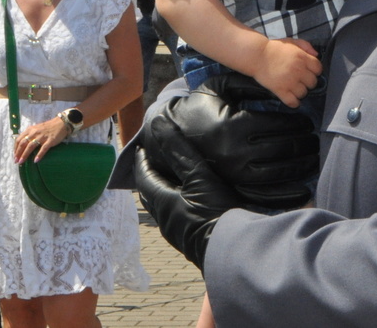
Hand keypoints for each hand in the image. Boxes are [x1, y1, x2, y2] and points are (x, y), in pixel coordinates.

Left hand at [14, 118, 71, 163]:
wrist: (61, 123)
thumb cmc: (48, 128)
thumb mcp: (36, 129)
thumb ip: (29, 135)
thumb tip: (21, 146)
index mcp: (30, 130)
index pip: (19, 139)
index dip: (15, 148)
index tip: (14, 155)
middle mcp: (35, 132)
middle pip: (23, 143)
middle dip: (18, 153)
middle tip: (16, 161)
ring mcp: (42, 136)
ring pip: (31, 146)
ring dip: (25, 155)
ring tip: (21, 162)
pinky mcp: (50, 140)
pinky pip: (43, 148)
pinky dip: (39, 155)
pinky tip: (35, 160)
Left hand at [135, 105, 246, 268]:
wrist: (235, 252)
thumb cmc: (215, 213)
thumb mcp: (198, 177)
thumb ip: (178, 151)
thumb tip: (156, 124)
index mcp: (162, 203)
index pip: (144, 178)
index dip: (142, 161)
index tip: (142, 147)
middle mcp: (166, 220)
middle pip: (150, 194)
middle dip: (149, 176)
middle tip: (153, 160)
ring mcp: (178, 233)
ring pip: (163, 207)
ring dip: (163, 191)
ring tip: (172, 178)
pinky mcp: (192, 240)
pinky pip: (178, 216)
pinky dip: (177, 203)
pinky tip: (191, 201)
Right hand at [171, 73, 317, 208]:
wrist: (172, 135)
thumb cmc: (200, 107)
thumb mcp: (220, 87)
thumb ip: (250, 84)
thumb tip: (278, 88)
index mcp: (234, 127)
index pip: (276, 125)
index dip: (297, 124)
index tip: (308, 122)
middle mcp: (236, 153)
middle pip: (282, 149)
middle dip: (304, 144)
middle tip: (315, 139)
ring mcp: (236, 174)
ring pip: (279, 172)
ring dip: (301, 166)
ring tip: (313, 157)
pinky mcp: (235, 188)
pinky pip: (266, 195)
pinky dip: (288, 194)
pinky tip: (304, 188)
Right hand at [253, 38, 321, 107]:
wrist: (257, 55)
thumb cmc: (274, 48)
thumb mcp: (292, 42)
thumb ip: (306, 46)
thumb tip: (316, 54)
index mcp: (302, 57)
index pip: (318, 69)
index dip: (315, 71)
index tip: (310, 72)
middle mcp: (298, 70)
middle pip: (313, 82)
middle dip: (308, 82)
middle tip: (301, 80)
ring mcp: (290, 81)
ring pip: (303, 93)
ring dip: (300, 92)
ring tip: (295, 89)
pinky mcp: (280, 90)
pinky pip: (292, 101)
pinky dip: (294, 103)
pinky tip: (292, 100)